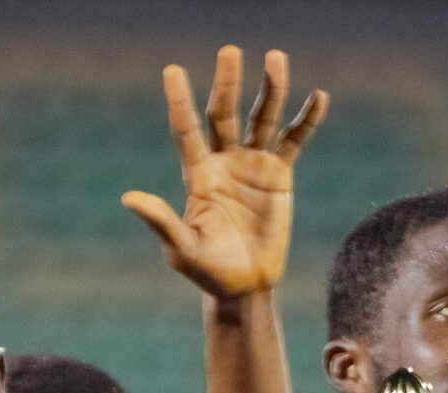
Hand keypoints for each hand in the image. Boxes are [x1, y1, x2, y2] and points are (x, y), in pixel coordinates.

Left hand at [121, 46, 325, 300]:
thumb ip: (161, 222)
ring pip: (261, 118)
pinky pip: (294, 141)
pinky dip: (306, 120)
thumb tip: (129, 198)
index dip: (180, 102)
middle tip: (229, 52)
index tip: (172, 70)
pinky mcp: (279, 175)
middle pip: (225, 114)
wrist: (245, 285)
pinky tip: (318, 98)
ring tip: (275, 58)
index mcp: (198, 175)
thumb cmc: (208, 271)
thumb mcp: (183, 250)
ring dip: (270, 89)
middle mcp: (224, 161)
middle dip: (227, 84)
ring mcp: (252, 165)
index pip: (187, 131)